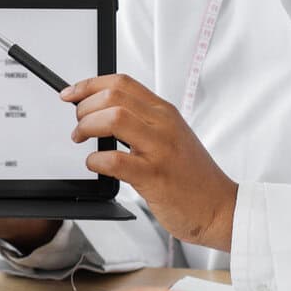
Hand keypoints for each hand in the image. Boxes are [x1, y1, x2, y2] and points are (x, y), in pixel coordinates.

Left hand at [62, 74, 237, 249]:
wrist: (219, 207)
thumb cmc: (192, 176)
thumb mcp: (172, 137)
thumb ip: (143, 122)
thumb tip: (103, 112)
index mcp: (165, 113)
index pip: (122, 82)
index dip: (89, 84)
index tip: (71, 94)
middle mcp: (163, 125)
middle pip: (114, 95)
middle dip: (85, 106)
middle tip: (78, 124)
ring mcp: (160, 149)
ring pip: (114, 119)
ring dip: (88, 126)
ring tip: (82, 139)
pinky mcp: (155, 176)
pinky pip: (115, 160)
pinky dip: (96, 160)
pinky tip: (95, 164)